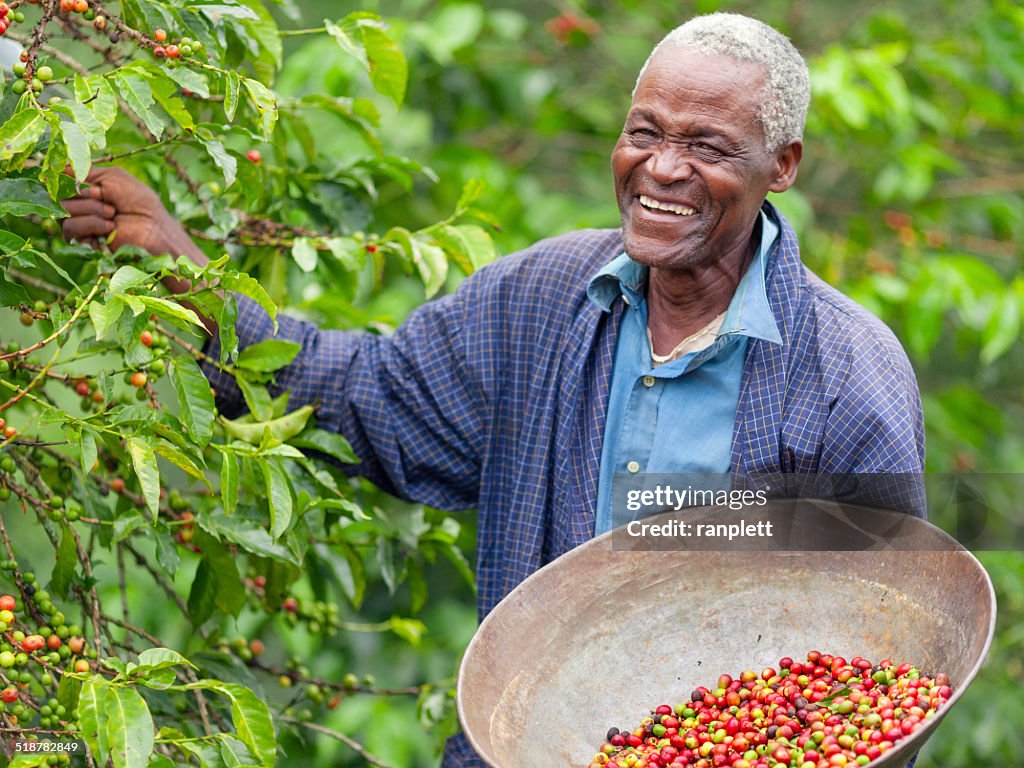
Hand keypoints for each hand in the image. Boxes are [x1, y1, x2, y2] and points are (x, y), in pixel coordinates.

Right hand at [61, 167, 206, 265]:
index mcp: (86, 188)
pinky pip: (69, 229)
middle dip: (87, 198)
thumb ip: (86, 171)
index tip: (95, 187)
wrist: (153, 228)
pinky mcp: (83, 241)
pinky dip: (91, 226)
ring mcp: (80, 223)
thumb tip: (60, 168)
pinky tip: (109, 229)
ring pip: (64, 212)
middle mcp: (80, 204)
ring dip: (92, 212)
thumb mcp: (114, 177)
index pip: (60, 180)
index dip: (72, 181)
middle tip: (111, 206)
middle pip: (60, 196)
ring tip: (112, 217)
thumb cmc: (139, 201)